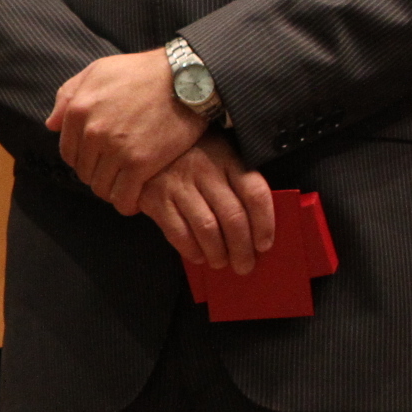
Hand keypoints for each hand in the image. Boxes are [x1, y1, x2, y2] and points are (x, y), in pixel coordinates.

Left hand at [46, 49, 207, 209]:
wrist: (187, 77)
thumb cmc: (142, 71)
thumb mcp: (98, 71)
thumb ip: (69, 94)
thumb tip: (51, 124)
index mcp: (79, 110)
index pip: (68, 152)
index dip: (83, 159)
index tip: (98, 160)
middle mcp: (93, 132)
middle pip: (84, 172)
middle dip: (98, 174)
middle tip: (116, 171)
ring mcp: (116, 149)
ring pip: (101, 187)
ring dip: (112, 190)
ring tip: (126, 184)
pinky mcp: (141, 164)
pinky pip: (123, 197)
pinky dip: (126, 203)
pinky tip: (135, 198)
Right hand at [138, 138, 277, 274]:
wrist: (146, 146)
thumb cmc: (192, 155)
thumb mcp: (220, 155)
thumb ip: (238, 183)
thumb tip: (257, 228)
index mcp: (228, 159)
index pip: (255, 194)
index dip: (264, 224)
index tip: (264, 245)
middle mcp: (205, 171)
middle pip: (233, 217)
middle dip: (242, 249)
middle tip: (245, 265)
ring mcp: (179, 185)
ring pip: (207, 228)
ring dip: (218, 253)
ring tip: (221, 262)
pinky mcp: (156, 199)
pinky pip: (178, 232)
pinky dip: (191, 250)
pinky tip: (198, 255)